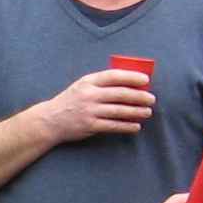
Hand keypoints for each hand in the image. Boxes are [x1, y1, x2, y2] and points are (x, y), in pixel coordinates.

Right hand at [36, 67, 154, 143]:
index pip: (114, 76)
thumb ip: (101, 83)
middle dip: (139, 96)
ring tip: (147, 112)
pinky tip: (136, 126)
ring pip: (119, 110)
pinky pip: (113, 125)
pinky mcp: (90, 125)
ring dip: (136, 112)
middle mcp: (89, 95)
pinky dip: (126, 126)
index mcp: (88, 82)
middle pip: (120, 94)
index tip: (146, 80)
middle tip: (151, 98)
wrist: (50, 120)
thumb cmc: (71, 101)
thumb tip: (130, 84)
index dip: (132, 77)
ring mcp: (89, 111)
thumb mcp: (82, 86)